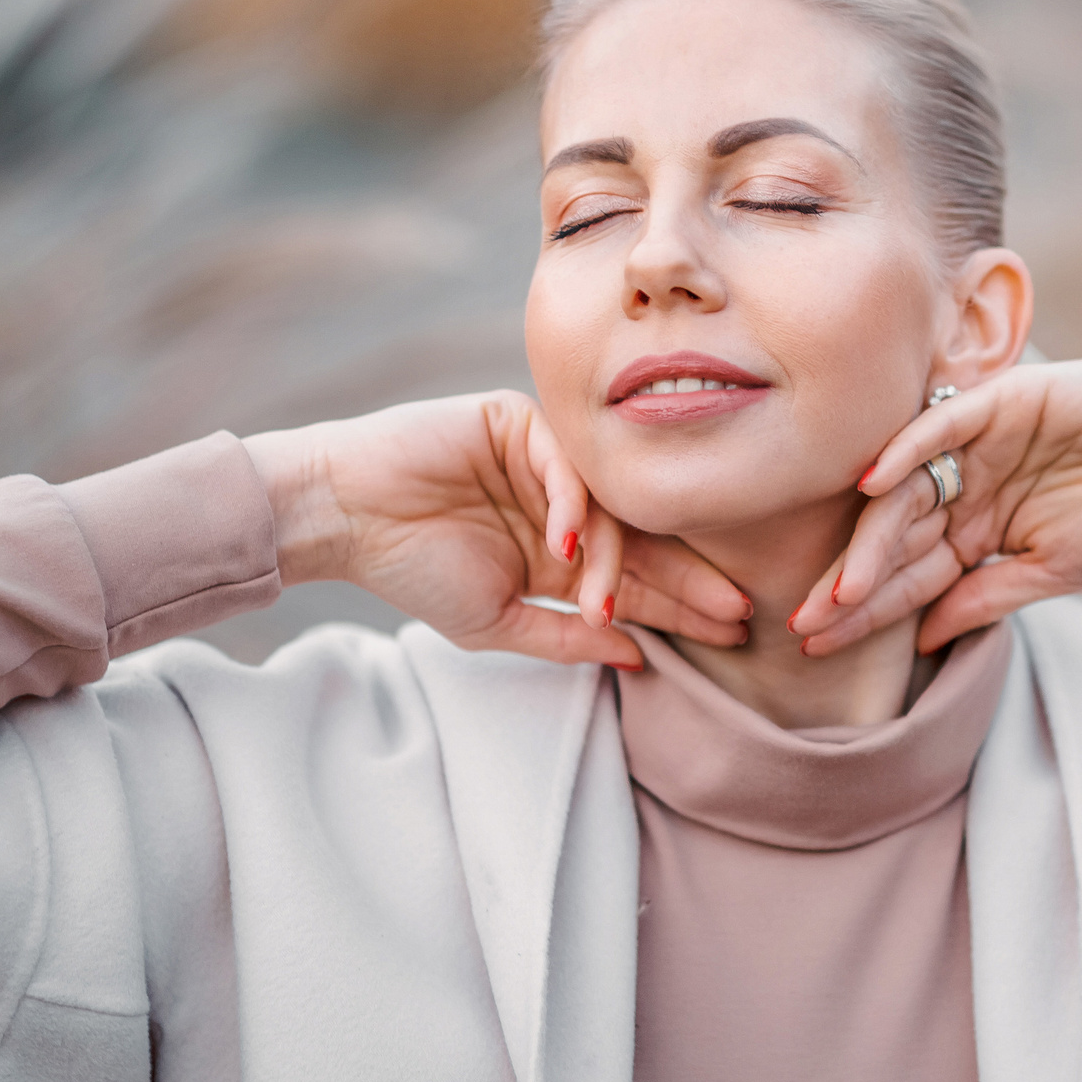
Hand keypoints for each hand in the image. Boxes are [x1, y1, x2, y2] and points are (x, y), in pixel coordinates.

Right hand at [243, 391, 750, 667]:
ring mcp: (546, 461)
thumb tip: (639, 658)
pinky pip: (566, 466)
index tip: (734, 631)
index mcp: (560, 551)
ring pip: (608, 508)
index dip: (685, 605)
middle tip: (736, 608)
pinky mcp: (519, 423)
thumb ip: (566, 635)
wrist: (346, 516)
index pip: (638, 579)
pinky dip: (569, 505)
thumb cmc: (412, 570)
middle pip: (644, 540)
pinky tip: (563, 546)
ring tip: (602, 599)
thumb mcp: (496, 622)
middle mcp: (564, 504)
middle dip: (690, 579)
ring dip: (613, 557)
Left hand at [790, 353, 1081, 653]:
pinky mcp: (998, 402)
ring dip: (870, 538)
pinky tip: (871, 484)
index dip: (865, 611)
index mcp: (975, 528)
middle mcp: (964, 486)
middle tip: (805, 625)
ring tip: (840, 587)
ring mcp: (976, 444)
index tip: (818, 646)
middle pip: (892, 539)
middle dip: (849, 585)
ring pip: (905, 491)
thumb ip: (986, 599)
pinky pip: (940, 426)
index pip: (908, 575)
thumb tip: (923, 642)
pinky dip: (905, 450)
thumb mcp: (1054, 573)